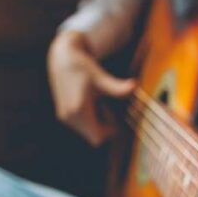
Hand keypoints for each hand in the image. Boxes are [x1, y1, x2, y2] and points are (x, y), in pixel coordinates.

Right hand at [47, 30, 136, 145]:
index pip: (98, 138)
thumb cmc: (84, 67)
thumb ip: (117, 87)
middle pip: (93, 137)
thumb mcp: (101, 78)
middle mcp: (69, 116)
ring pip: (87, 132)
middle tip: (108, 107)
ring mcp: (64, 117)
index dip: (110, 132)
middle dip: (104, 127)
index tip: (116, 117)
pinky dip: (90, 119)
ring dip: (97, 123)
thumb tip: (134, 85)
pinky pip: (81, 127)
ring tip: (99, 103)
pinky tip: (91, 102)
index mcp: (79, 110)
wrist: (63, 58)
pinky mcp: (63, 114)